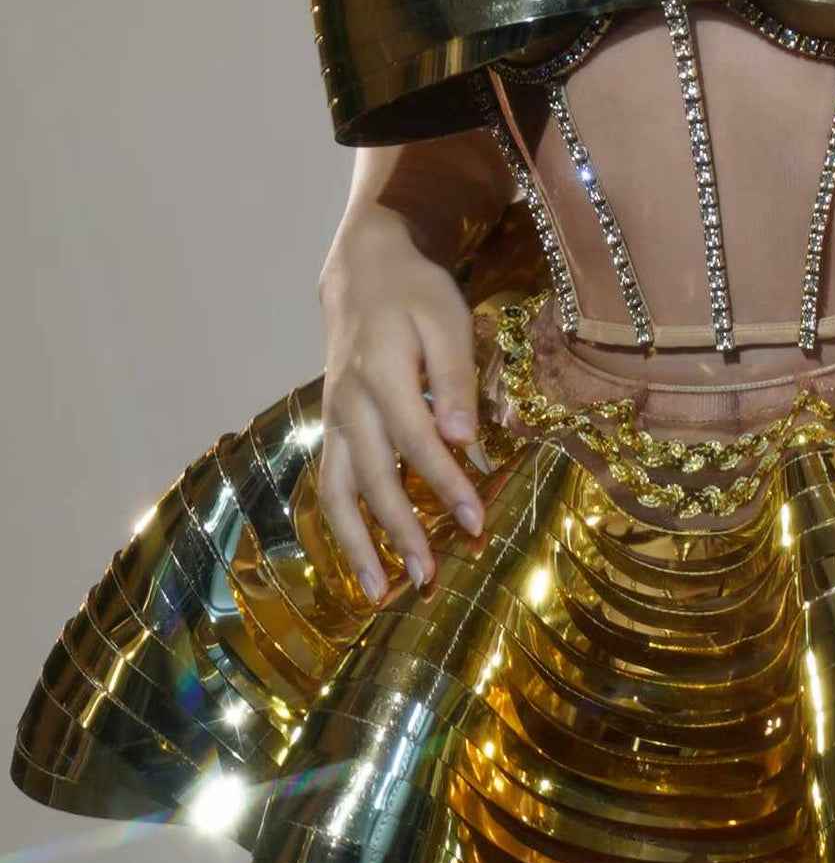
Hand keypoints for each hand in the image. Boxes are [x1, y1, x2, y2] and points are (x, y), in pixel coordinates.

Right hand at [317, 204, 484, 602]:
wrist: (362, 270)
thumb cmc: (415, 293)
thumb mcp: (446, 317)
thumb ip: (454, 376)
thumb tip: (461, 437)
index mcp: (380, 372)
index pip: (416, 442)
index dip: (446, 485)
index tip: (476, 523)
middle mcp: (348, 402)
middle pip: (372, 478)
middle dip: (401, 532)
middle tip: (430, 578)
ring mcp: (334, 418)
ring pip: (337, 491)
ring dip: (357, 545)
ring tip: (380, 592)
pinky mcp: (332, 427)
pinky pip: (330, 484)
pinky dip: (343, 526)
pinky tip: (363, 561)